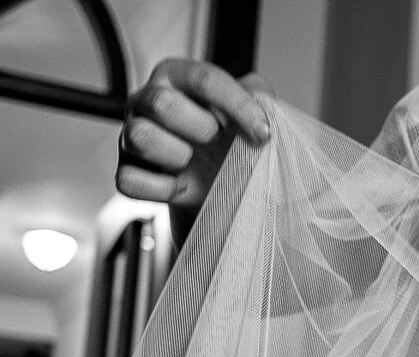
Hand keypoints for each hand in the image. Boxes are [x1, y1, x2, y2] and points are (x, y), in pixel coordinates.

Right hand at [116, 59, 271, 210]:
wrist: (220, 182)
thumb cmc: (232, 139)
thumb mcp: (254, 112)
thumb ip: (260, 97)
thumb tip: (262, 100)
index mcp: (179, 77)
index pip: (204, 79)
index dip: (238, 106)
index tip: (263, 132)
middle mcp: (149, 99)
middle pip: (162, 103)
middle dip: (201, 129)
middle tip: (218, 142)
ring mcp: (133, 133)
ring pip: (140, 136)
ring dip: (177, 155)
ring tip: (194, 161)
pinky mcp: (127, 169)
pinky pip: (130, 179)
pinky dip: (161, 188)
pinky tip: (181, 185)